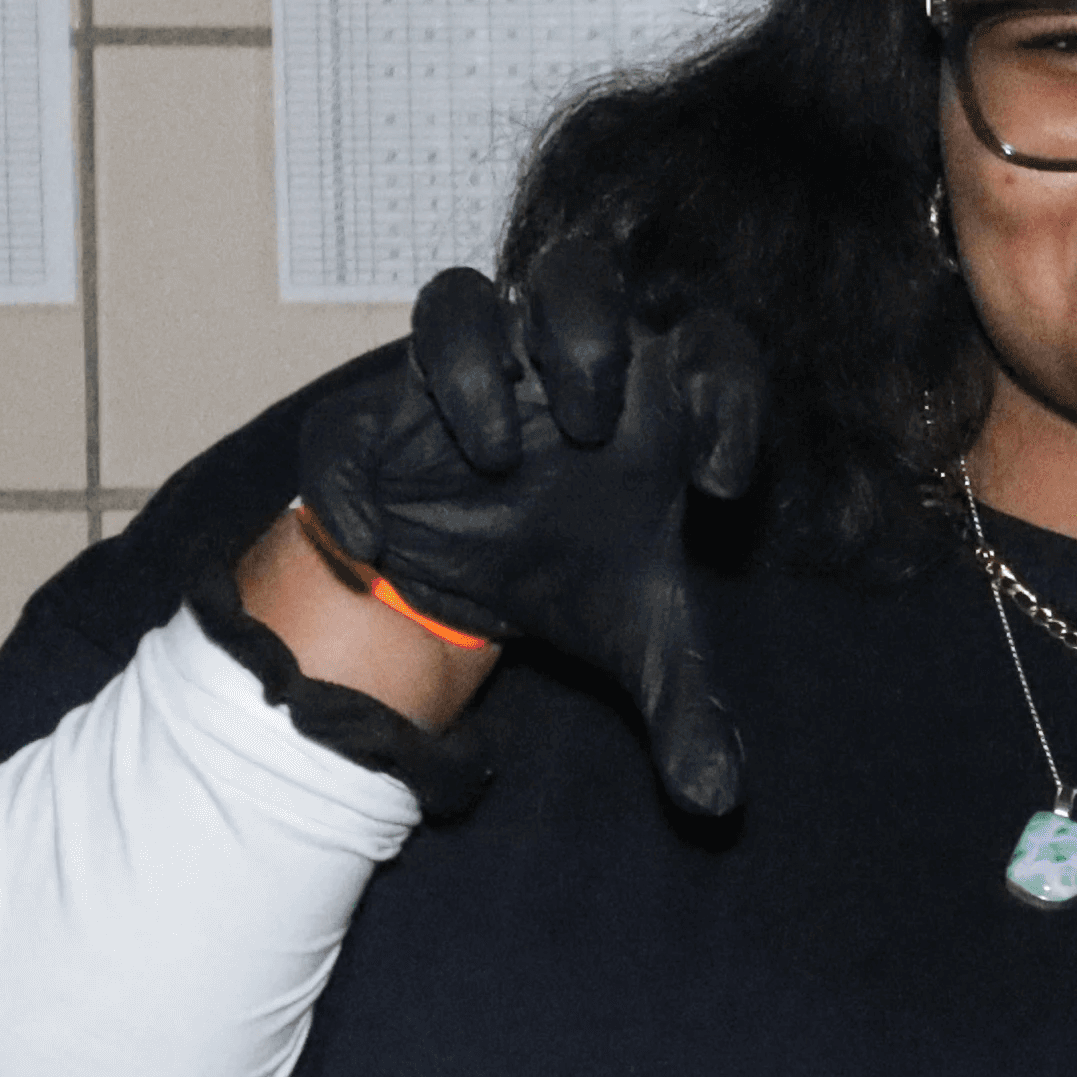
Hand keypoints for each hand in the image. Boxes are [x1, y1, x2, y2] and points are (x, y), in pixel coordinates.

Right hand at [295, 239, 766, 813]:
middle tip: (587, 423)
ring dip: (475, 364)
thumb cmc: (571, 574)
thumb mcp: (641, 644)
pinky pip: (349, 420)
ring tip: (496, 459)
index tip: (719, 486)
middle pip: (580, 274)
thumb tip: (720, 802)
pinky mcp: (375, 418)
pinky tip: (373, 546)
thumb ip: (690, 708)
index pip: (710, 347)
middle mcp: (556, 364)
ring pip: (459, 300)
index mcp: (649, 397)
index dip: (727, 395)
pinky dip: (352, 474)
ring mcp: (461, 379)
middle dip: (586, 333)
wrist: (467, 589)